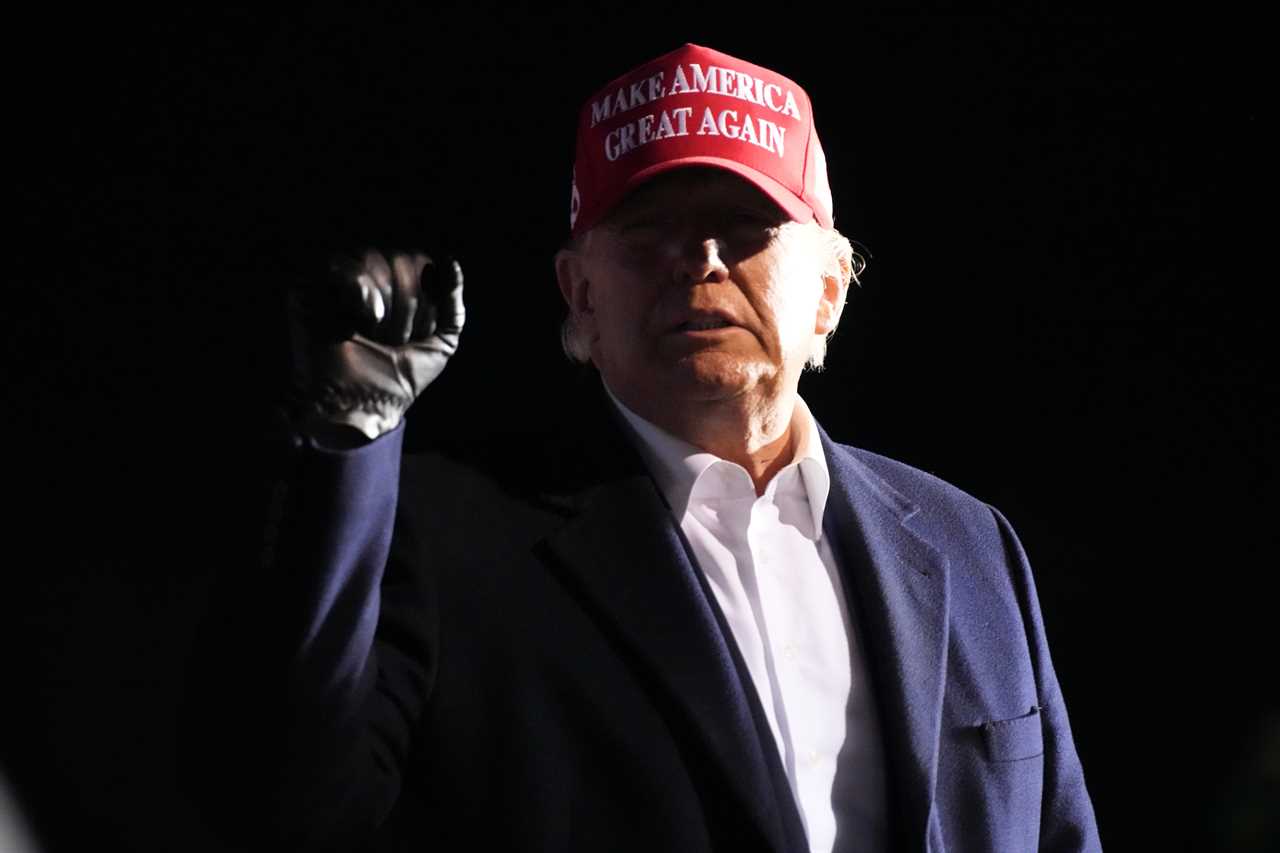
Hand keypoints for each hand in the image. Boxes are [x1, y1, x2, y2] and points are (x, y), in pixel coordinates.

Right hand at [287, 249, 464, 441]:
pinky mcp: (309, 289)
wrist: (366, 404)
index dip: (426, 296)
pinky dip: (360, 293)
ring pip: (371, 257)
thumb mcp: (443, 341)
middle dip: (407, 305)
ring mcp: (335, 282)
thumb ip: (452, 302)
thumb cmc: (401, 379)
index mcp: (393, 288)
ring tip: (376, 334)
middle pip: (398, 258)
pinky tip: (359, 322)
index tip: (418, 333)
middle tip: (395, 340)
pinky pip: (340, 265)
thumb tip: (450, 260)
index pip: (417, 260)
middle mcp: (364, 279)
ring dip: (385, 305)